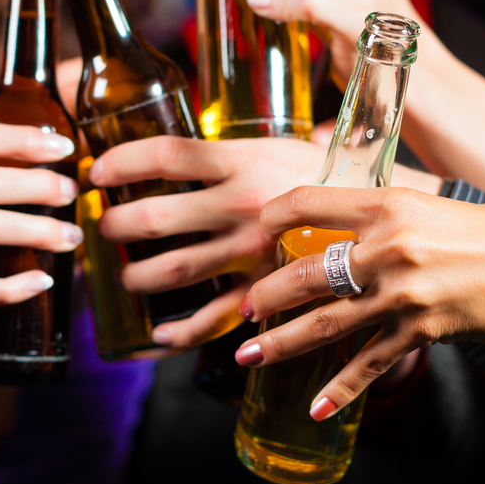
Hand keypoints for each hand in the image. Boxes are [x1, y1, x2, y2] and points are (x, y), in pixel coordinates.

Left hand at [89, 135, 325, 346]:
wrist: (388, 212)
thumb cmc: (327, 174)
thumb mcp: (276, 148)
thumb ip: (229, 154)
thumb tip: (177, 154)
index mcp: (243, 162)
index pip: (168, 155)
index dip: (123, 162)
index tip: (96, 172)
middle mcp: (241, 206)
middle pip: (157, 217)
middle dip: (117, 226)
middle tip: (104, 229)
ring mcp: (252, 252)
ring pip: (175, 270)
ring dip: (137, 278)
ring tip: (125, 278)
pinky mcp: (267, 290)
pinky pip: (214, 318)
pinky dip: (180, 332)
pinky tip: (158, 334)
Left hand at [235, 186, 484, 420]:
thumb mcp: (429, 202)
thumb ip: (381, 209)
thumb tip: (336, 212)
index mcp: (387, 204)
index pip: (307, 202)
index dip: (273, 216)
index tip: (256, 230)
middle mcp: (389, 247)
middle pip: (306, 273)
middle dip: (265, 295)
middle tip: (242, 308)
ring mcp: (404, 293)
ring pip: (327, 322)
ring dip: (283, 342)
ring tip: (248, 355)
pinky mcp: (423, 331)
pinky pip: (371, 364)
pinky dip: (340, 388)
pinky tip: (314, 405)